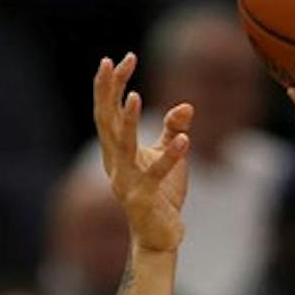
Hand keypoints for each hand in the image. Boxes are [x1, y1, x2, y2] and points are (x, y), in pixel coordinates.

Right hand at [93, 53, 190, 253]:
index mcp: (116, 151)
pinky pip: (157, 174)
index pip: (109, 111)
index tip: (121, 58)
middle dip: (110, 91)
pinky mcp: (144, 199)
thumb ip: (174, 131)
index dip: (112, 85)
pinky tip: (185, 141)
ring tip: (136, 96)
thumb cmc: (162, 195)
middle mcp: (115, 163)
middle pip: (107, 121)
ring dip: (130, 121)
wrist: (161, 237)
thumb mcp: (170, 157)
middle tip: (114, 63)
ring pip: (123, 146)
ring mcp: (126, 182)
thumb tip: (186, 106)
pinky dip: (171, 157)